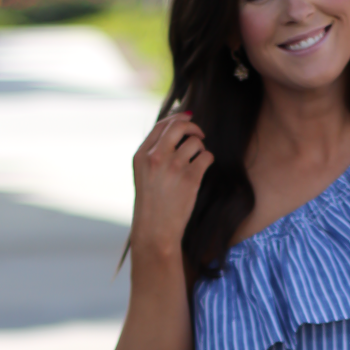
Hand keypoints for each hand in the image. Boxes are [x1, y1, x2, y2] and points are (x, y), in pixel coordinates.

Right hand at [131, 112, 212, 256]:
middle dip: (193, 126)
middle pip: (179, 126)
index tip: (188, 119)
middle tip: (199, 134)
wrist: (155, 231)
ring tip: (197, 161)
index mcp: (141, 155)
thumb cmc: (151, 205)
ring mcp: (173, 167)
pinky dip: (208, 159)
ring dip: (200, 149)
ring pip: (195, 142)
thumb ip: (155, 153)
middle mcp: (156, 157)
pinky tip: (203, 168)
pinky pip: (206, 157)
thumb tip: (177, 127)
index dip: (177, 118)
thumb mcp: (144, 175)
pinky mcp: (190, 178)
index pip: (161, 125)